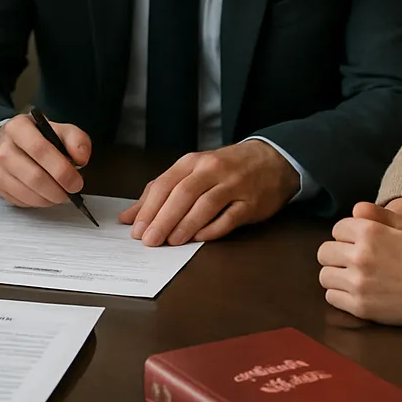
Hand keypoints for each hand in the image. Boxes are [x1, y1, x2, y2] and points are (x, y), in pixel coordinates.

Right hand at [0, 113, 91, 207]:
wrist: (15, 143)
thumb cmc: (39, 137)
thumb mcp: (60, 130)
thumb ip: (76, 139)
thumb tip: (81, 158)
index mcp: (19, 127)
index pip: (40, 149)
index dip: (61, 169)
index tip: (76, 180)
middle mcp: (4, 148)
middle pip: (35, 176)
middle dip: (58, 189)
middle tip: (72, 190)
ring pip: (29, 193)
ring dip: (51, 198)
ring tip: (61, 192)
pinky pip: (23, 202)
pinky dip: (40, 202)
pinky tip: (47, 193)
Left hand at [118, 140, 299, 245]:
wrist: (271, 159)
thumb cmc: (226, 168)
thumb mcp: (192, 172)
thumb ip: (161, 192)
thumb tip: (129, 216)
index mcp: (193, 162)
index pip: (165, 184)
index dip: (149, 207)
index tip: (136, 228)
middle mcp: (212, 169)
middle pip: (183, 194)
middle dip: (163, 218)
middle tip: (149, 240)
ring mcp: (233, 185)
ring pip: (206, 204)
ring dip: (186, 224)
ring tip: (171, 241)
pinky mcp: (251, 202)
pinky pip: (230, 216)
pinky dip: (214, 228)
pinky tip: (200, 238)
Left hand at [316, 202, 401, 327]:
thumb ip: (376, 213)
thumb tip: (354, 210)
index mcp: (369, 232)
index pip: (337, 229)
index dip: (347, 235)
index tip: (358, 243)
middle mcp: (359, 256)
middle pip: (324, 252)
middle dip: (336, 254)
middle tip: (351, 260)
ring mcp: (358, 283)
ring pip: (325, 275)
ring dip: (335, 274)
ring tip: (351, 276)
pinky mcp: (360, 306)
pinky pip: (332, 297)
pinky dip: (339, 294)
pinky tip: (355, 291)